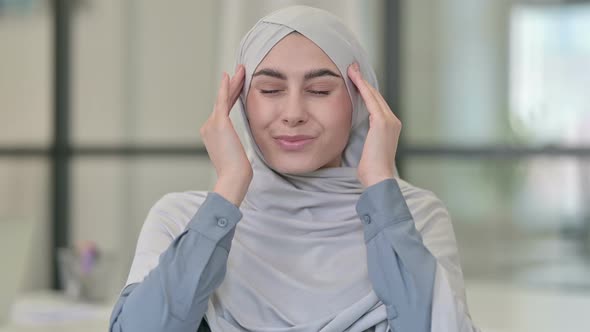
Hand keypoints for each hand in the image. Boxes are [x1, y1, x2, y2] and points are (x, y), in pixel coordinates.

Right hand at [200, 65, 251, 205]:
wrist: (233, 177)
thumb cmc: (237, 172)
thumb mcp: (236, 154)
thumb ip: (235, 144)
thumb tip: (240, 146)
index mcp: (212, 134)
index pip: (223, 110)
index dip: (231, 96)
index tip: (237, 85)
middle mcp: (208, 127)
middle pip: (223, 101)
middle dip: (232, 86)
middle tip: (239, 71)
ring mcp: (211, 124)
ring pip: (224, 98)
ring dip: (233, 83)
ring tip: (241, 70)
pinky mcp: (219, 123)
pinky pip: (223, 100)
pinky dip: (226, 87)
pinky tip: (229, 76)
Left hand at [347, 62, 399, 187]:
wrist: (378, 178)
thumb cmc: (370, 170)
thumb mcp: (367, 149)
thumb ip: (365, 138)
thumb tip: (353, 135)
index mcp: (390, 127)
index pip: (376, 104)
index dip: (366, 91)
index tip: (356, 80)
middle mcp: (393, 121)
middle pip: (376, 96)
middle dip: (363, 82)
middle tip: (352, 68)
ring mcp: (390, 120)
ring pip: (373, 95)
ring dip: (361, 81)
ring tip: (351, 69)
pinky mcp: (383, 122)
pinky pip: (371, 100)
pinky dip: (362, 88)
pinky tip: (354, 79)